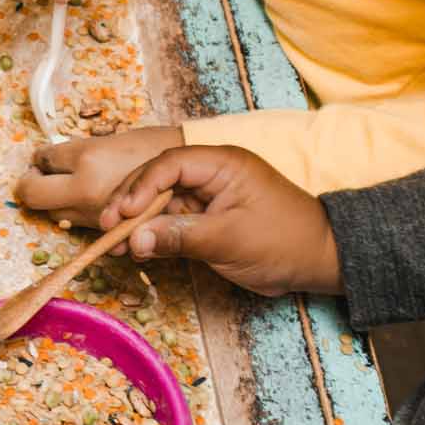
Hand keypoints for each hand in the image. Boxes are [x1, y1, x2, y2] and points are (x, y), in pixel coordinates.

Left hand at [15, 126, 181, 226]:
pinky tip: (90, 200)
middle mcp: (85, 188)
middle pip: (33, 194)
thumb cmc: (154, 146)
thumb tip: (51, 161)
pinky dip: (76, 213)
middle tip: (41, 174)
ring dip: (54, 199)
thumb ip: (81, 154)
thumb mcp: (112, 140)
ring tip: (69, 186)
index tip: (43, 158)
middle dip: (32, 183)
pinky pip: (77, 223)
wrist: (193, 173)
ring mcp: (93, 212)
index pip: (43, 159)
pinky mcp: (105, 229)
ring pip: (53, 212)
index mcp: (88, 158)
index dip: (39, 158)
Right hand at [101, 145, 342, 296]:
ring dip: (135, 222)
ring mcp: (207, 196)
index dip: (142, 186)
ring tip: (113, 243)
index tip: (123, 213)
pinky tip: (132, 248)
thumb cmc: (284, 242)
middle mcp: (211, 174)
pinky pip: (170, 220)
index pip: (171, 164)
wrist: (317, 261)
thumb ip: (179, 236)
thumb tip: (134, 240)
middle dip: (129, 203)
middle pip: (157, 179)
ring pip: (159, 201)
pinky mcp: (205, 218)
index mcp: (223, 163)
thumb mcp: (229, 239)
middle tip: (107, 227)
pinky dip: (150, 234)